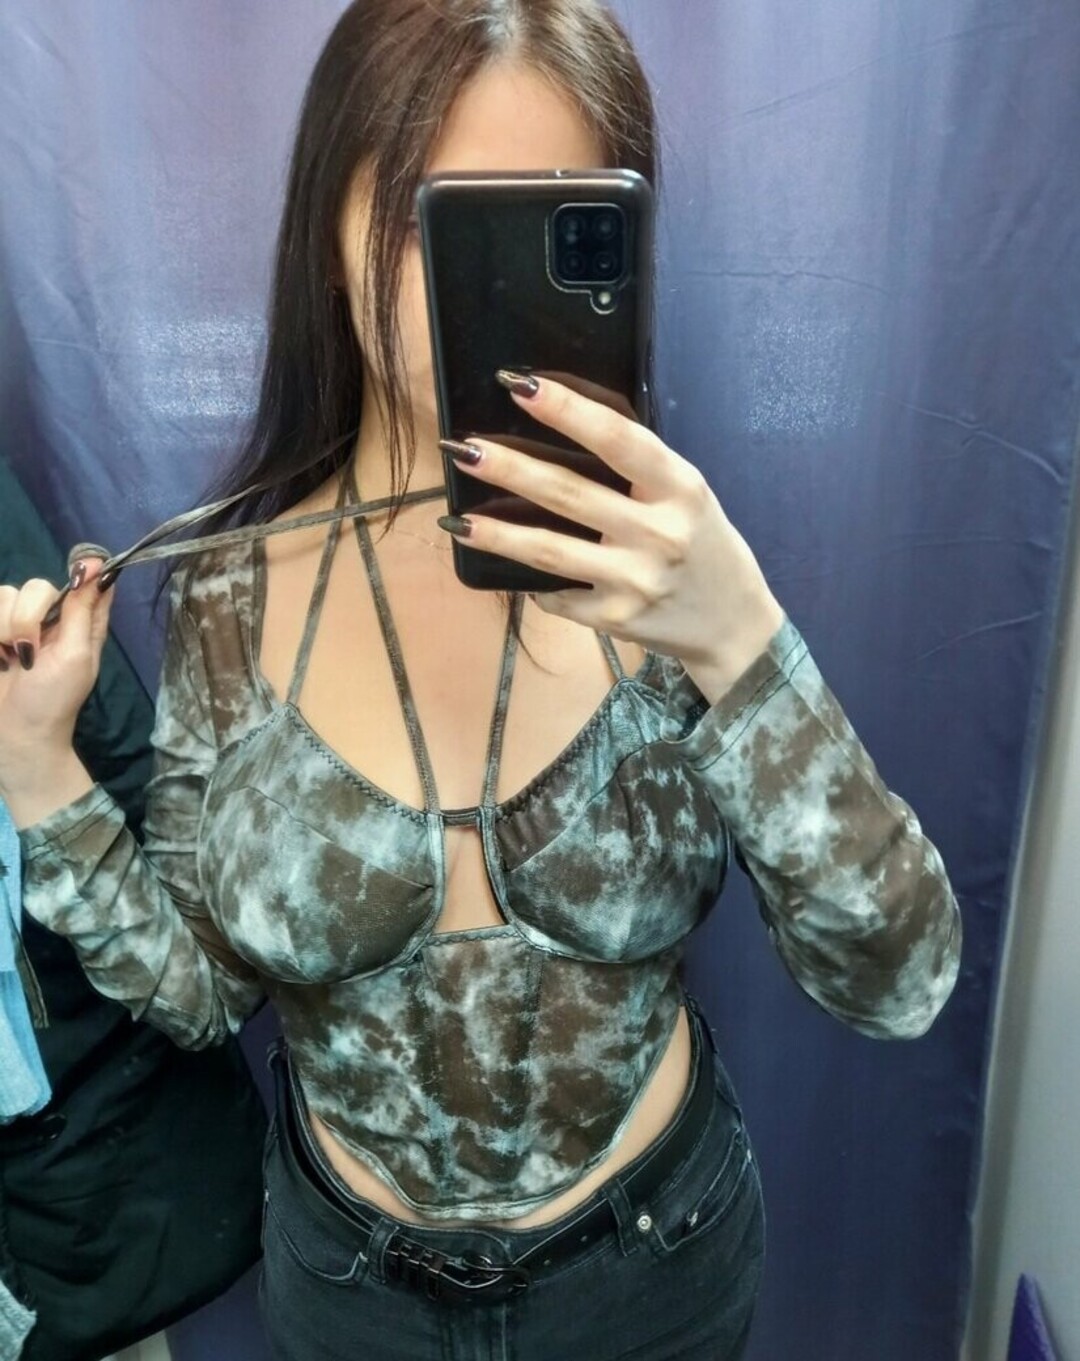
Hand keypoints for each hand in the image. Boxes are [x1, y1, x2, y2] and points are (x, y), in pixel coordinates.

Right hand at [0, 555, 113, 812]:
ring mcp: (17, 623)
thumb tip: (98, 566)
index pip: (87, 580)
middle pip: (36, 586)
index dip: (83, 571)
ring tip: (9, 660)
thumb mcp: (75, 656)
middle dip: (27, 618)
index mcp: (79, 623)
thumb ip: (82, 611)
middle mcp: (50, 617)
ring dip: (4, 629)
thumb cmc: (52, 700)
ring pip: (5, 595)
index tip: (78, 572)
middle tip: (27, 653)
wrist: (14, 733)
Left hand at [439, 371, 784, 701]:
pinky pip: (557, 594)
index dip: (566, 410)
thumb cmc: (704, 544)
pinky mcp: (614, 618)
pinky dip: (529, 580)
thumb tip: (563, 427)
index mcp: (680, 488)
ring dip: (496, 535)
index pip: (618, 439)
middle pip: (570, 494)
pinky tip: (501, 566)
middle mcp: (658, 533)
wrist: (733, 624)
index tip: (519, 385)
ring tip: (455, 519)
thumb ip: (640, 469)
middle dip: (510, 468)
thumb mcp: (688, 495)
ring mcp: (634, 580)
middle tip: (464, 448)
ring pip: (550, 552)